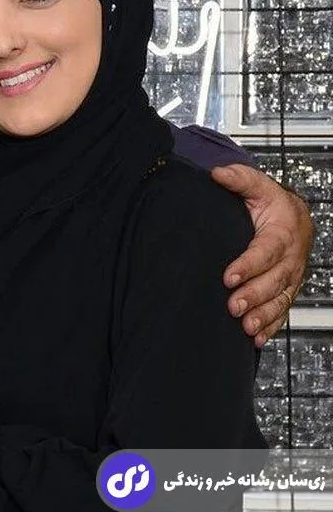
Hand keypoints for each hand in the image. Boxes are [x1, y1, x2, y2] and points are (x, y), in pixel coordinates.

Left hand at [212, 165, 313, 346]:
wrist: (293, 217)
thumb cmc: (271, 203)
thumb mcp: (258, 186)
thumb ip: (240, 179)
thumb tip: (218, 173)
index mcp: (284, 231)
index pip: (267, 250)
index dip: (249, 265)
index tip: (228, 276)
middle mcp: (291, 257)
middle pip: (275, 280)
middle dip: (254, 295)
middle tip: (233, 306)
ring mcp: (291, 276)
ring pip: (280, 298)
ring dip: (264, 315)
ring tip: (246, 327)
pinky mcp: (287, 288)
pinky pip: (282, 310)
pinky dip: (272, 325)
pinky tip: (257, 338)